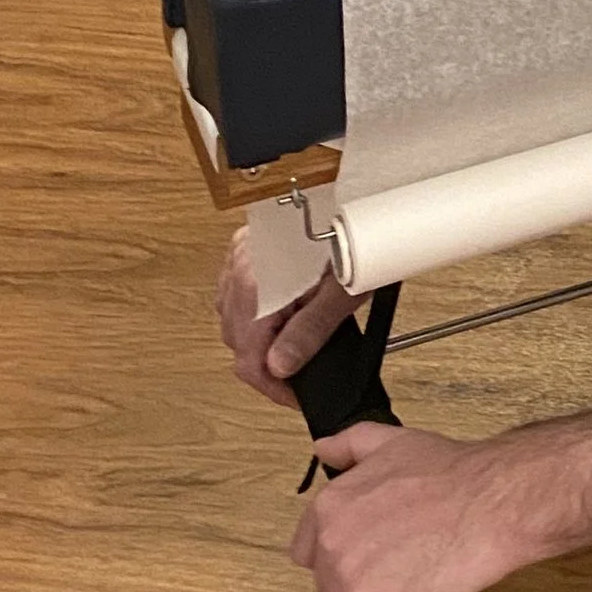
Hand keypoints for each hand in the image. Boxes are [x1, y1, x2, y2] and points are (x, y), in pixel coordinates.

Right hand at [215, 226, 358, 408]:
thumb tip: (280, 368)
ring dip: (257, 338)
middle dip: (266, 363)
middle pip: (237, 340)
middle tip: (298, 373)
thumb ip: (310, 332)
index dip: (272, 387)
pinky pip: (234, 291)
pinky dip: (251, 310)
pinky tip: (278, 313)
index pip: (249, 359)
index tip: (293, 396)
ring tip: (292, 343)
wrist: (359, 195)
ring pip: (231, 317)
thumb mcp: (342, 291)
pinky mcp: (245, 243)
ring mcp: (239, 253)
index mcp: (258, 283)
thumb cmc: (355, 233)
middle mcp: (240, 267)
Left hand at [290, 413, 591, 591]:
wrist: (492, 502)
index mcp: (330, 505)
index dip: (340, 556)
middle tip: (397, 572)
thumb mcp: (394, 441)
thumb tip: (323, 450)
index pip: (308, 550)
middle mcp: (329, 542)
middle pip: (326, 584)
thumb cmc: (454, 473)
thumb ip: (350, 444)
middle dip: (356, 582)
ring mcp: (344, 581)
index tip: (368, 555)